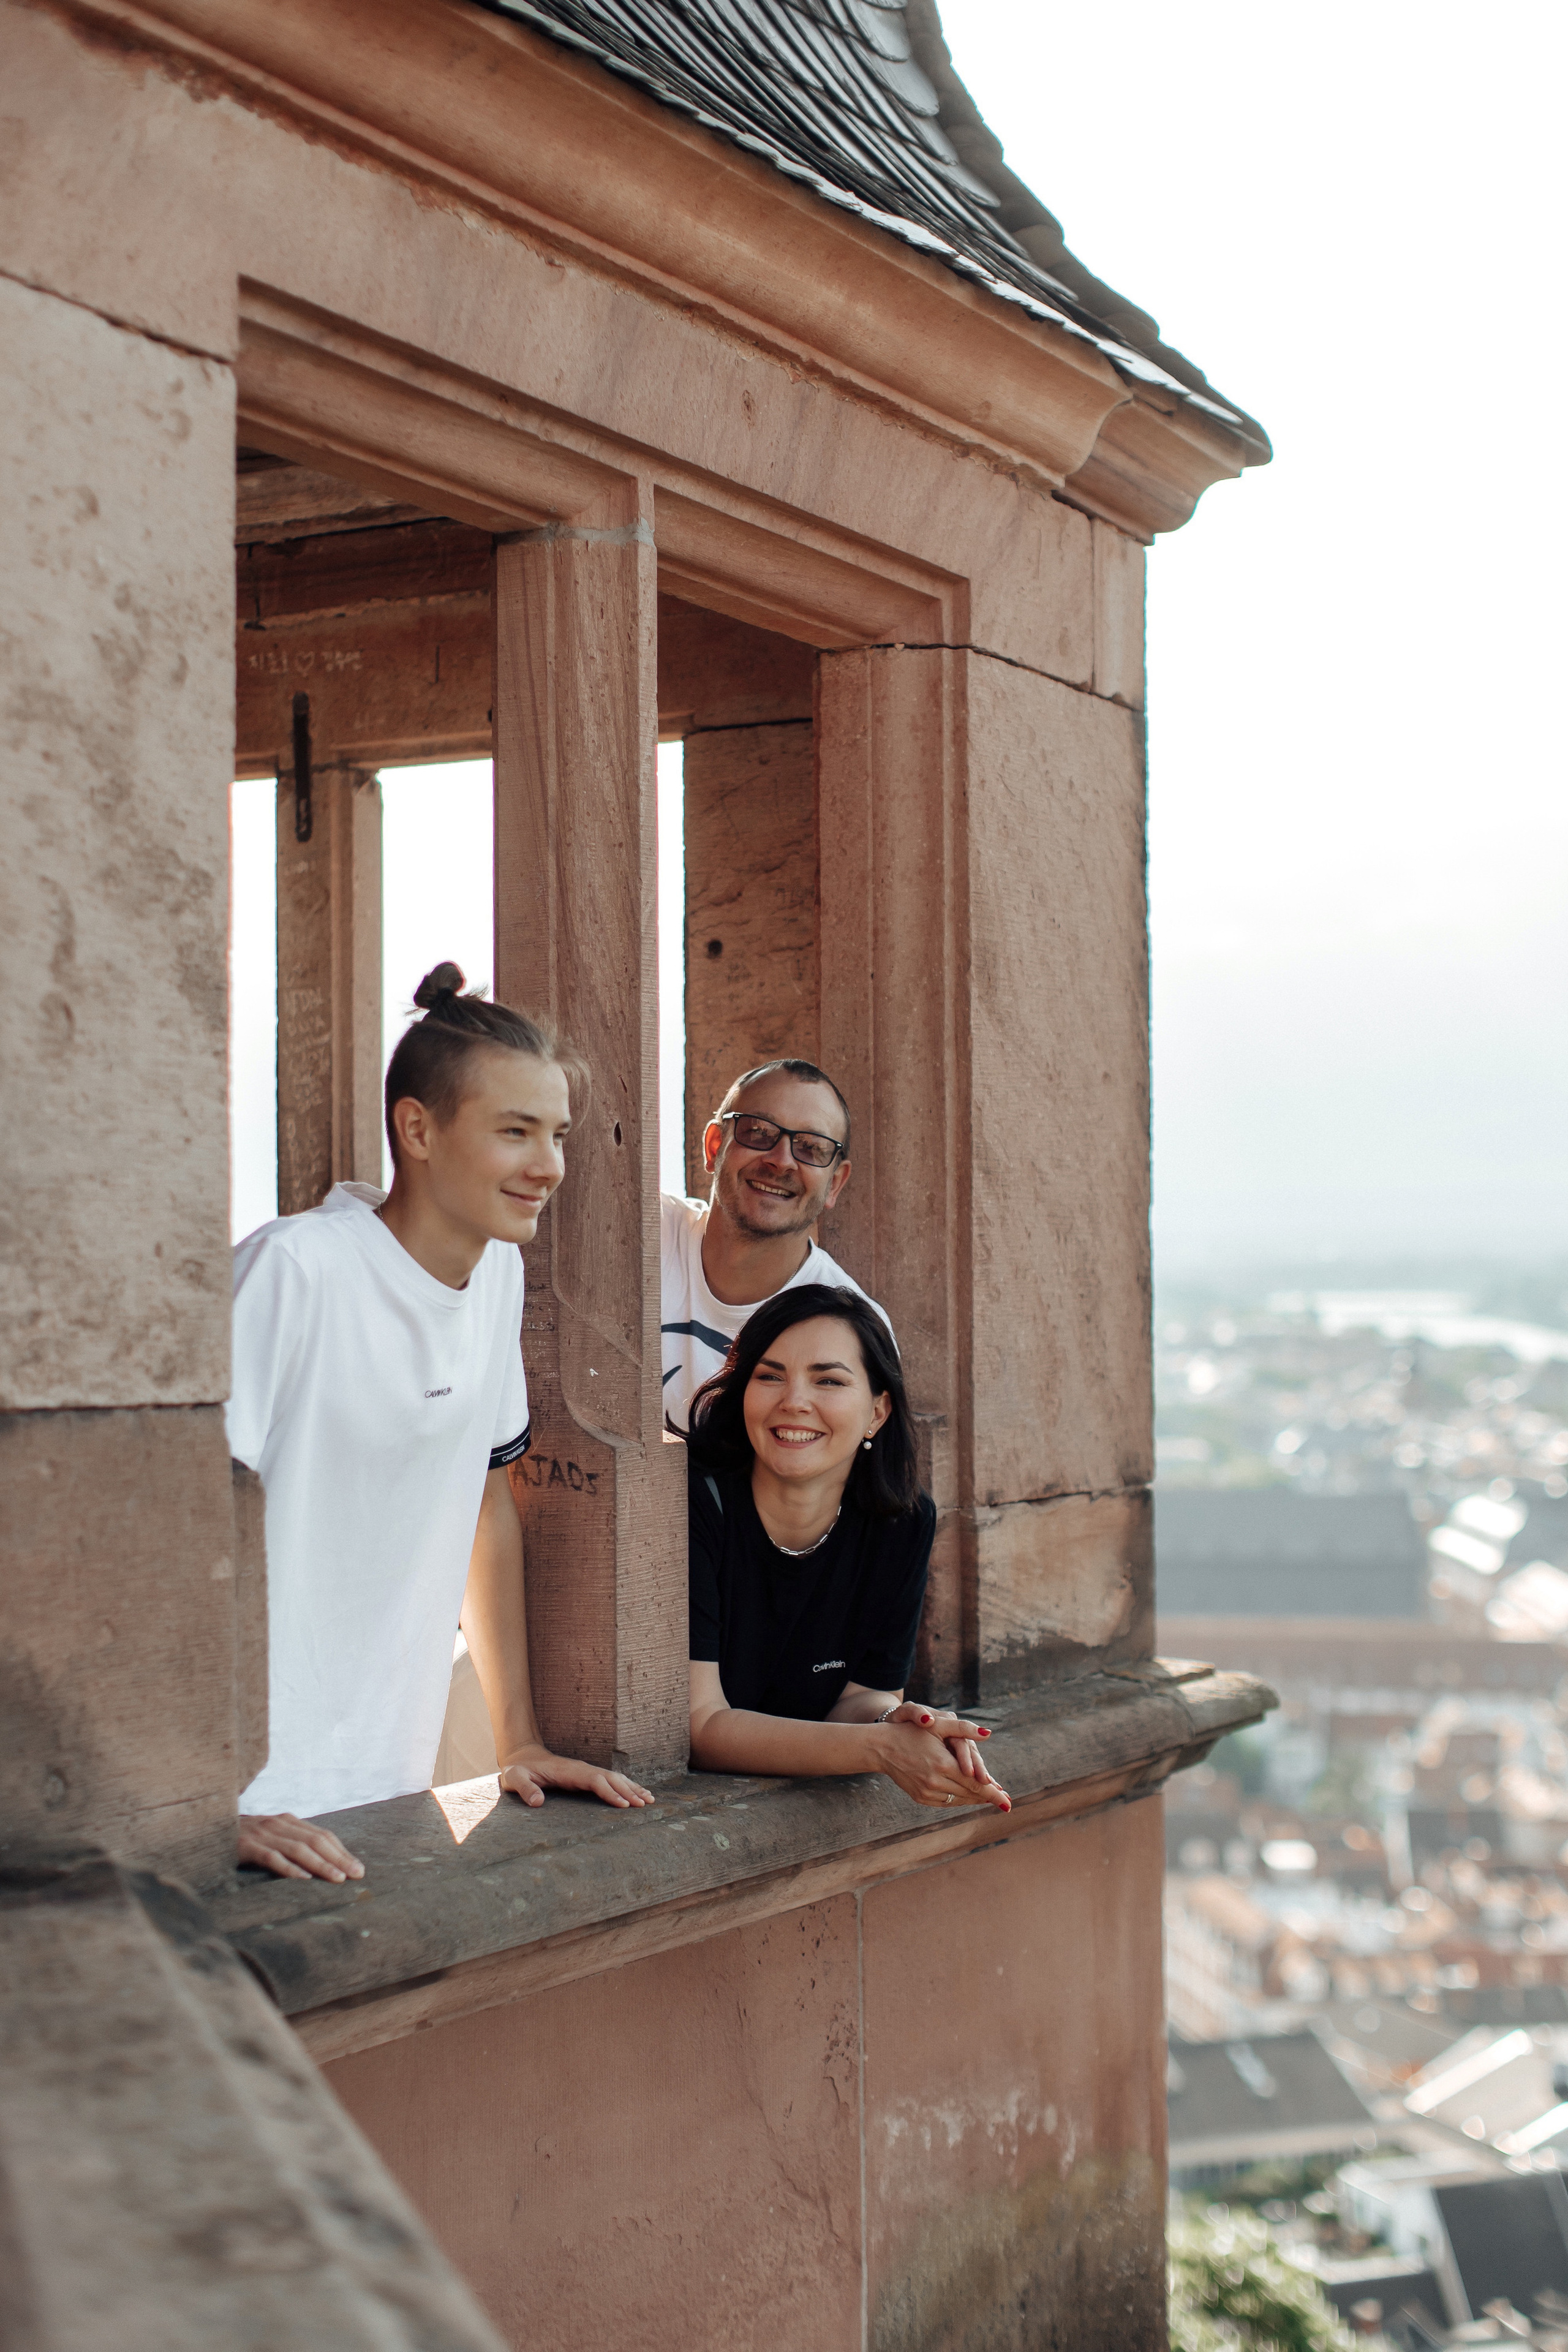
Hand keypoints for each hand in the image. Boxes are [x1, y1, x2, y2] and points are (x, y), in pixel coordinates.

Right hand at [238, 1812, 364, 1880]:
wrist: (207, 1830)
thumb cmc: (244, 1840)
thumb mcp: (272, 1838)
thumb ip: (292, 1845)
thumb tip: (323, 1864)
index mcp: (288, 1821)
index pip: (322, 1835)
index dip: (342, 1851)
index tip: (358, 1867)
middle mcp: (278, 1824)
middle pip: (315, 1841)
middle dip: (339, 1858)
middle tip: (356, 1875)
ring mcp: (262, 1834)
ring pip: (298, 1849)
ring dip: (320, 1864)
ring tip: (337, 1879)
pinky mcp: (246, 1846)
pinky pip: (271, 1858)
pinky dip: (288, 1868)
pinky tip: (302, 1879)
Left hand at [499, 1745, 655, 1809]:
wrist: (522, 1757)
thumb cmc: (519, 1770)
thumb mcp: (515, 1778)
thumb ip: (525, 1789)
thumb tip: (537, 1802)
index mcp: (569, 1771)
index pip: (595, 1780)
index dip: (610, 1792)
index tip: (624, 1805)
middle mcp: (581, 1769)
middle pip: (610, 1778)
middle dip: (629, 1790)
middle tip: (645, 1805)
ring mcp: (585, 1771)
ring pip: (614, 1777)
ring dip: (632, 1787)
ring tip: (649, 1800)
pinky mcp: (586, 1776)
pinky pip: (610, 1780)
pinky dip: (626, 1786)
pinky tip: (637, 1793)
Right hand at [874, 1704, 1010, 1812]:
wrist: (883, 1748)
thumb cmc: (912, 1732)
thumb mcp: (938, 1726)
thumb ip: (964, 1729)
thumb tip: (988, 1733)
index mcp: (943, 1764)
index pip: (976, 1783)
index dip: (994, 1793)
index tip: (1008, 1802)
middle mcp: (936, 1782)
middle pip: (970, 1794)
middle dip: (989, 1798)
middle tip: (1006, 1803)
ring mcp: (927, 1792)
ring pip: (959, 1800)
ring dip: (975, 1800)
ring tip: (990, 1800)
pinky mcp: (921, 1798)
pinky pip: (946, 1803)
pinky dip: (960, 1800)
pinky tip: (968, 1798)